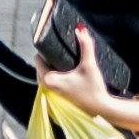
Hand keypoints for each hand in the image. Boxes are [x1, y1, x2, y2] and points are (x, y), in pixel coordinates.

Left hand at [38, 18, 138, 132]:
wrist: (101, 109)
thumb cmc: (93, 89)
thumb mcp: (89, 65)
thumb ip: (86, 46)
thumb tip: (80, 29)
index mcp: (49, 79)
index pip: (37, 59)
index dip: (44, 49)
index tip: (53, 42)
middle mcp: (47, 87)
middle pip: (40, 65)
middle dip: (48, 57)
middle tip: (60, 47)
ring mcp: (52, 93)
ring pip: (45, 73)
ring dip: (51, 65)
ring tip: (63, 56)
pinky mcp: (58, 96)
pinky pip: (51, 80)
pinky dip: (55, 73)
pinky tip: (65, 68)